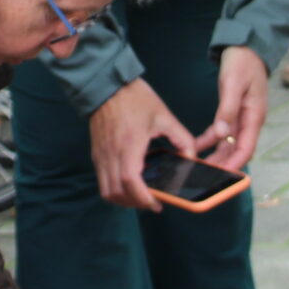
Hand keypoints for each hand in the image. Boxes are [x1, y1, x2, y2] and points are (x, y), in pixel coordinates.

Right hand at [87, 77, 198, 210]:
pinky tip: (130, 184)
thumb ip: (181, 139)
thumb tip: (191, 159)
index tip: (157, 203)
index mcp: (129, 144)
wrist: (106, 85)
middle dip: (136, 204)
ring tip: (141, 197)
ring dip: (124, 200)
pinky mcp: (97, 155)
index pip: (130, 182)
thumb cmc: (135, 99)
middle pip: (117, 193)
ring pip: (107, 192)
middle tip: (153, 202)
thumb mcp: (164, 116)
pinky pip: (102, 182)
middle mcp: (111, 154)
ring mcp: (101, 156)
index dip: (143, 198)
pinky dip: (115, 190)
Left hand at [198, 46, 268, 170]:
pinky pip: (221, 133)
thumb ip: (227, 109)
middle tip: (203, 177)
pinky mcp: (233, 113)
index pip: (247, 148)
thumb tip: (223, 134)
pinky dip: (210, 140)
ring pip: (228, 144)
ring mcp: (242, 118)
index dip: (235, 164)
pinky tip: (196, 146)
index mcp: (254, 116)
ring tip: (198, 166)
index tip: (222, 177)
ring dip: (215, 155)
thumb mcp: (233, 83)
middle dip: (222, 165)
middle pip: (237, 150)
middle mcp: (250, 121)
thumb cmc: (243, 63)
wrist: (246, 48)